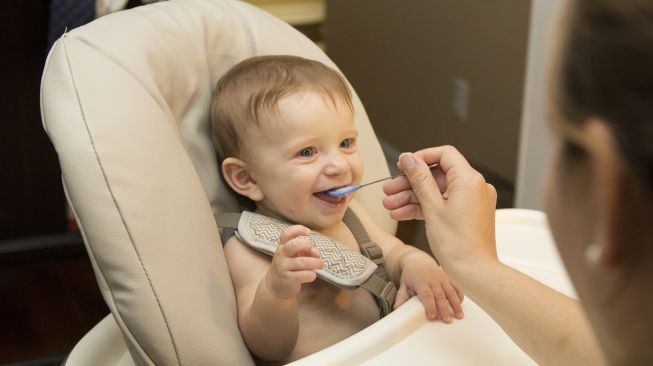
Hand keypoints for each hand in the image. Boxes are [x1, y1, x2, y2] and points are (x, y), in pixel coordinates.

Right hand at [265, 225, 323, 298]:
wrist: (275, 286)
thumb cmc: (289, 267)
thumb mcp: (294, 256)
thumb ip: (306, 251)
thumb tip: (316, 253)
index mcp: (282, 246)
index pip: (286, 234)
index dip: (298, 230)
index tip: (308, 232)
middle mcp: (281, 255)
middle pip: (294, 245)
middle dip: (307, 245)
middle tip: (314, 252)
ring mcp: (283, 267)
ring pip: (302, 262)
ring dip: (315, 262)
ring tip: (320, 265)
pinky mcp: (288, 279)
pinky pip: (303, 275)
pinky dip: (311, 275)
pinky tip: (312, 275)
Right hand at [382, 146, 497, 274]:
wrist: (474, 272)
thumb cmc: (458, 245)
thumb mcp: (432, 208)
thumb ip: (420, 179)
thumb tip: (409, 159)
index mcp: (469, 180)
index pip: (444, 155)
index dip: (421, 158)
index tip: (403, 165)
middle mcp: (474, 187)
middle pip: (437, 175)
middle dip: (410, 183)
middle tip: (390, 190)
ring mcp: (471, 201)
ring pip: (437, 191)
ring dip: (412, 197)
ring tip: (390, 206)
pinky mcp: (467, 214)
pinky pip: (443, 204)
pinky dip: (424, 207)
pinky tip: (402, 214)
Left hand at [394, 251, 463, 322]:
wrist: (417, 260)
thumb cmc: (410, 275)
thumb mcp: (403, 284)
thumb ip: (401, 297)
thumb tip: (396, 309)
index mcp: (421, 281)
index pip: (426, 295)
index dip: (430, 305)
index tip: (432, 316)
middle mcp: (433, 279)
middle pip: (440, 295)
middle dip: (444, 309)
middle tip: (448, 321)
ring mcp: (442, 278)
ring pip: (450, 292)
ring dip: (456, 304)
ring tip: (459, 316)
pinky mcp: (447, 278)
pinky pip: (455, 287)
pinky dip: (459, 295)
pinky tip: (461, 305)